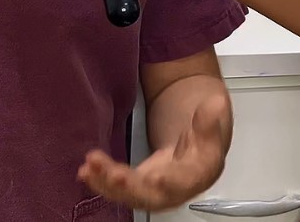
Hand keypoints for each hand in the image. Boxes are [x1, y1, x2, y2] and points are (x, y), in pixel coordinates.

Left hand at [78, 90, 230, 209]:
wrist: (196, 145)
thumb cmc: (203, 135)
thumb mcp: (212, 121)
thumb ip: (210, 116)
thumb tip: (214, 104)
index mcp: (198, 174)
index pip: (185, 182)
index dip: (171, 182)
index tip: (156, 178)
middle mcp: (175, 189)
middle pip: (151, 194)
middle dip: (129, 187)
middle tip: (112, 175)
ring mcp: (154, 190)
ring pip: (129, 194)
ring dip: (107, 183)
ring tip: (89, 168)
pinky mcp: (138, 186)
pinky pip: (118, 188)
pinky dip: (101, 181)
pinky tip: (85, 171)